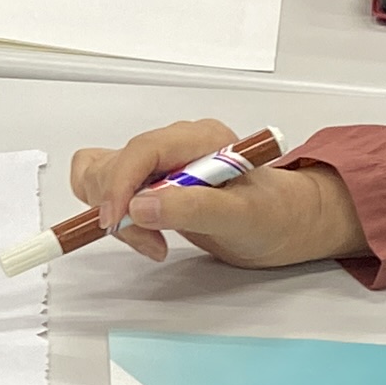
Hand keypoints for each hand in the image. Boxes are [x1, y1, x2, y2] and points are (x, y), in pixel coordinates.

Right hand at [66, 122, 367, 266]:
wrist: (283, 223)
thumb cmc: (272, 216)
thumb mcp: (241, 217)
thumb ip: (193, 208)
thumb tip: (139, 205)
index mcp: (200, 139)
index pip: (142, 149)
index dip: (120, 183)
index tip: (115, 222)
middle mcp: (174, 143)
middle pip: (115, 164)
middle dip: (120, 208)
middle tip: (151, 245)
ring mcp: (159, 161)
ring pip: (102, 176)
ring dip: (115, 215)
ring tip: (153, 242)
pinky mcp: (147, 180)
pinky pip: (103, 185)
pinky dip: (109, 212)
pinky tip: (140, 232)